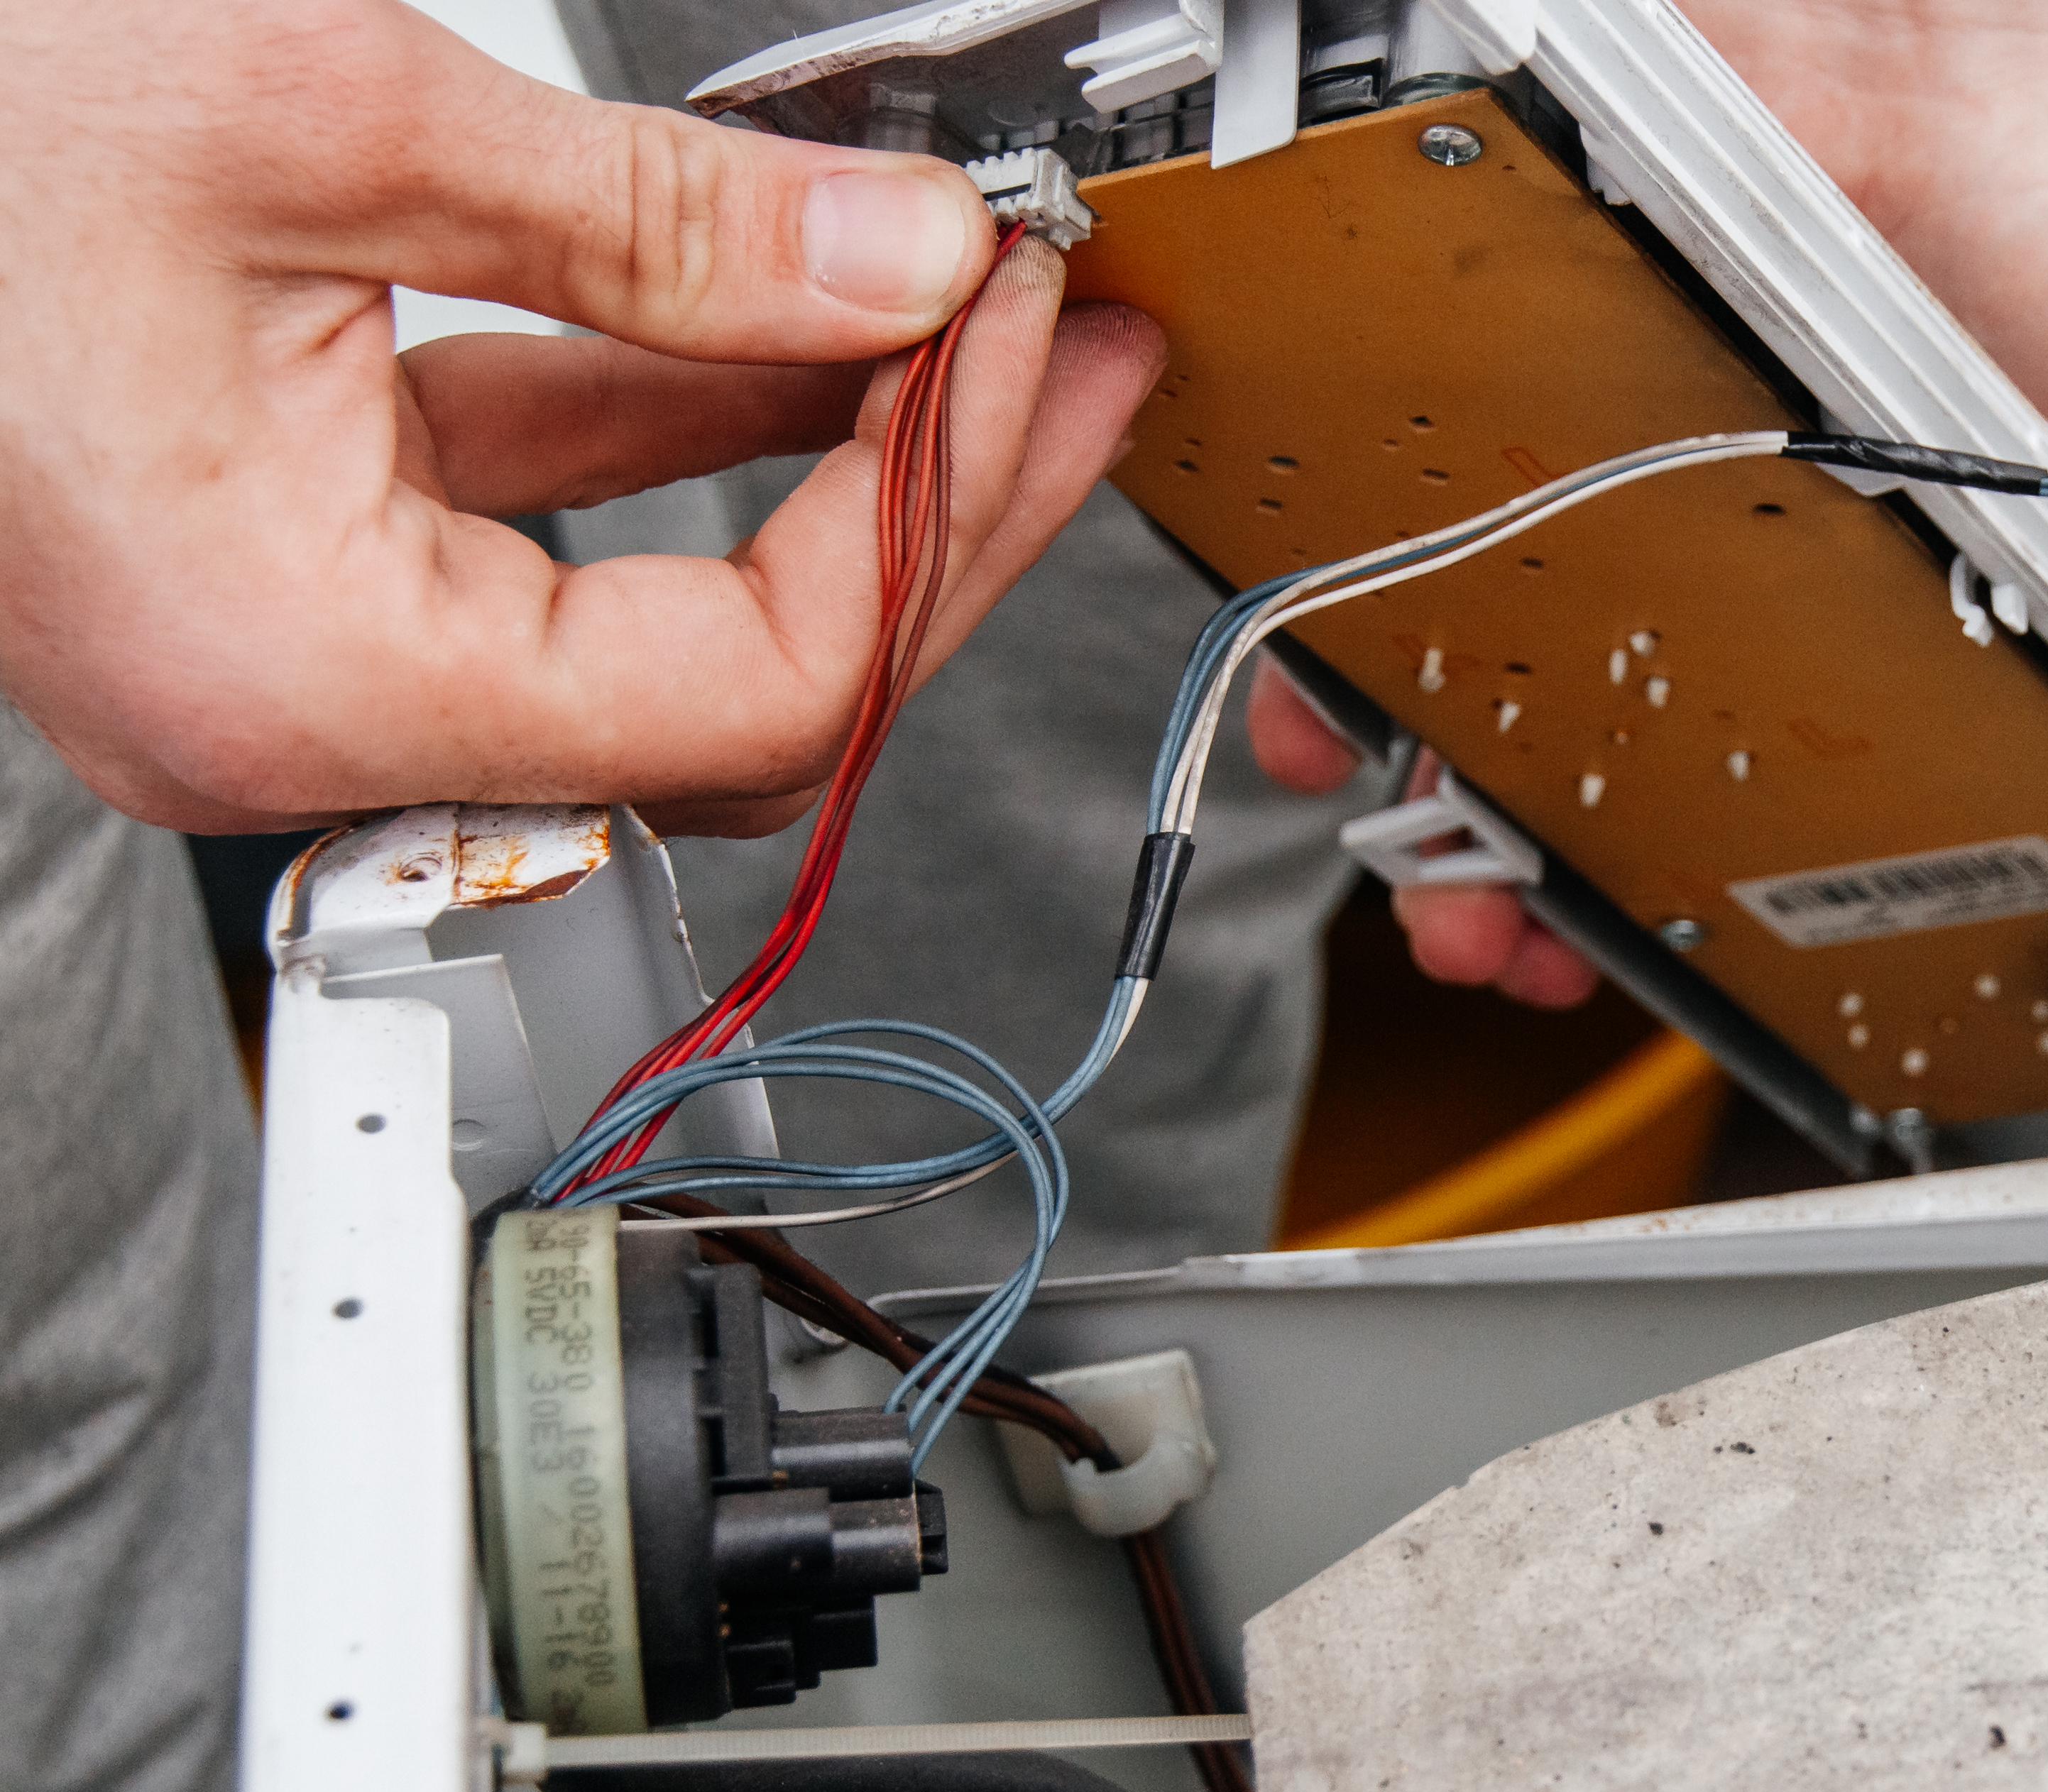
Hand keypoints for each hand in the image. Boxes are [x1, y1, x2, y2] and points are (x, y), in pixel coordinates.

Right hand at [0, 0, 1162, 836]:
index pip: (753, 690)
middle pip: (730, 686)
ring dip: (816, 447)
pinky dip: (674, 406)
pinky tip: (797, 308)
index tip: (1021, 361)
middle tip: (1053, 360)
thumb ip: (655, 227)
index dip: (929, 521)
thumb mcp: (316, 113)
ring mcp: (284, 632)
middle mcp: (289, 703)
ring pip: (649, 599)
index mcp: (293, 666)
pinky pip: (533, 514)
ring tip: (970, 315)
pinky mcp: (276, 539)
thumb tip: (899, 269)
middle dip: (916, 509)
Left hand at [1256, 0, 2047, 1057]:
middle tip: (1520, 959)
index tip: (1709, 1021)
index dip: (1757, 973)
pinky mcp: (1510, 440)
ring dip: (1432, 838)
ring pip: (1484, 734)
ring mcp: (1623, 527)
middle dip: (1552, 925)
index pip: (1828, 879)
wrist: (1925, 38)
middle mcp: (1760, 615)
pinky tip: (1335, 714)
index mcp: (1931, 686)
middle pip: (1623, 825)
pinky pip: (1381, 577)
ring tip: (1433, 877)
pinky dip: (1337, 667)